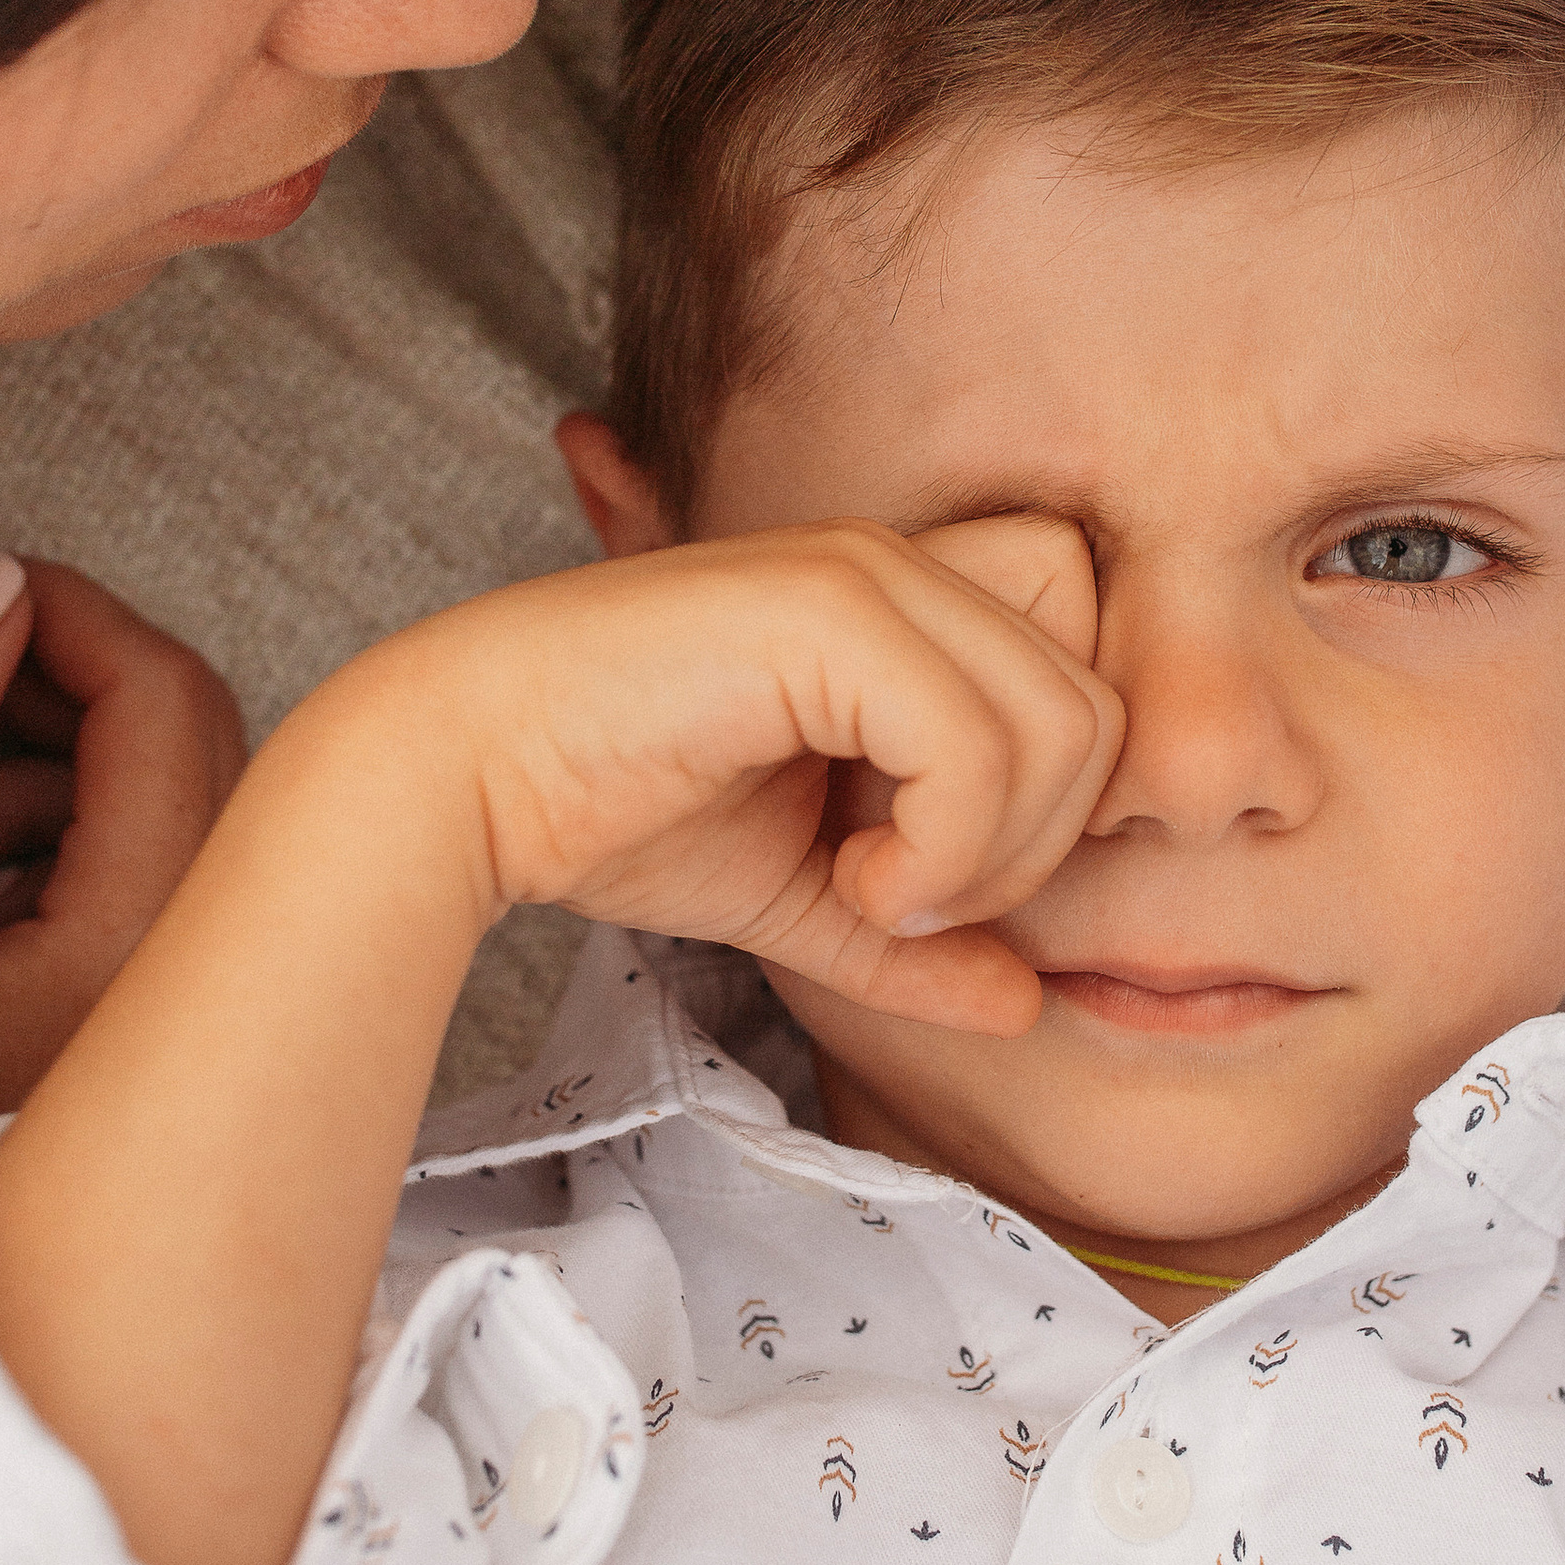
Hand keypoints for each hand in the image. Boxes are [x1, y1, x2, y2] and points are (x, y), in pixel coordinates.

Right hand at [0, 514, 1117, 1564]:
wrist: (465, 777)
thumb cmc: (616, 811)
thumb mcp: (798, 890)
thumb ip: (915, 934)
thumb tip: (1025, 1000)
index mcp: (901, 601)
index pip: (1088, 656)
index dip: (1056, 780)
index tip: (946, 874)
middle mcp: (899, 564)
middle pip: (1099, 700)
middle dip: (1041, 836)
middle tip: (912, 900)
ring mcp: (865, 576)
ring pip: (1061, 722)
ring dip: (988, 851)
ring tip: (873, 893)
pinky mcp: (825, 613)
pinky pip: (976, 743)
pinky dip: (941, 847)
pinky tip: (849, 882)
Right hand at [0, 556, 245, 1105]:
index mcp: (134, 948)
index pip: (163, 705)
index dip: (63, 610)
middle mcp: (188, 992)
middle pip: (185, 758)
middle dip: (58, 683)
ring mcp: (168, 1032)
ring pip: (156, 829)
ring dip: (47, 769)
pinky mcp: (128, 1061)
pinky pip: (126, 906)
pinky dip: (46, 850)